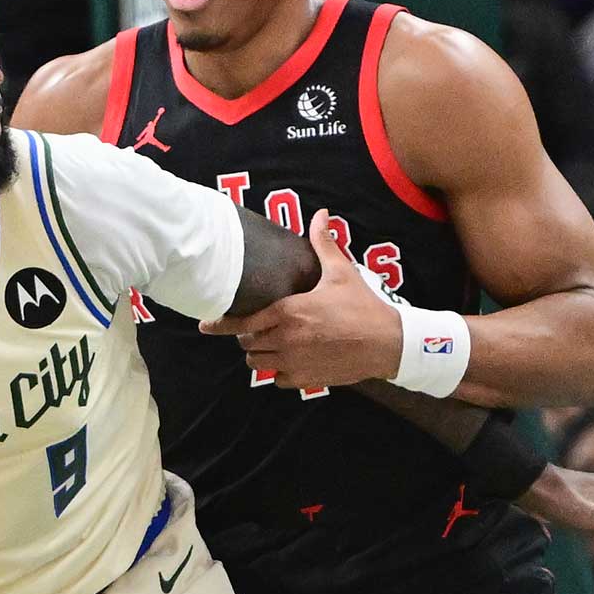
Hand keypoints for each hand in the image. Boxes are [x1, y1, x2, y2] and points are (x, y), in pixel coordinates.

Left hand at [200, 209, 401, 389]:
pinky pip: (278, 380)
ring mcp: (295, 362)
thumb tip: (321, 214)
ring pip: (258, 364)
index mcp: (289, 312)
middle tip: (259, 328)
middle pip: (247, 344)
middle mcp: (286, 339)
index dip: (221, 324)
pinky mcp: (307, 380)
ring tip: (271, 344)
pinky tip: (287, 361)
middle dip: (248, 336)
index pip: (242, 323)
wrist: (388, 343)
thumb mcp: (342, 272)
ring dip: (260, 354)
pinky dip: (278, 372)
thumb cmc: (363, 307)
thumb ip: (324, 244)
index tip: (206, 325)